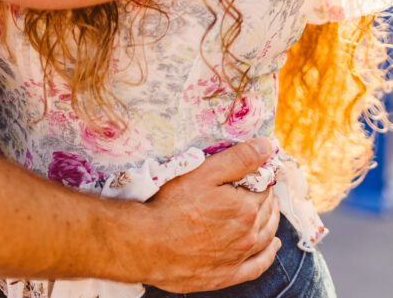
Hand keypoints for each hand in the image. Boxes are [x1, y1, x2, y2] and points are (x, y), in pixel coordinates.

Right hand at [141, 139, 280, 291]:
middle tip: (262, 186)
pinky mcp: (225, 276)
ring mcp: (237, 258)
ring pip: (265, 238)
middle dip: (267, 197)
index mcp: (245, 209)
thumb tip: (266, 147)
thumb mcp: (204, 172)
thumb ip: (238, 159)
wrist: (149, 244)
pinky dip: (269, 256)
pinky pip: (257, 267)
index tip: (257, 170)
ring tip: (271, 209)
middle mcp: (247, 235)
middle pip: (267, 212)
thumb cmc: (173, 204)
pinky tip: (272, 247)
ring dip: (271, 221)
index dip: (261, 176)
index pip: (264, 188)